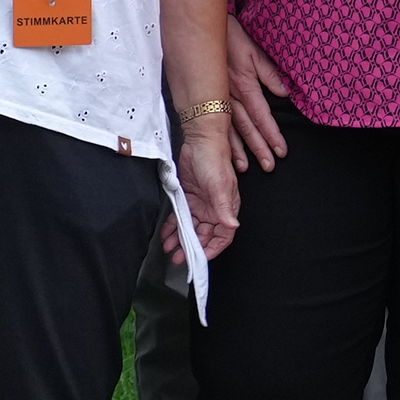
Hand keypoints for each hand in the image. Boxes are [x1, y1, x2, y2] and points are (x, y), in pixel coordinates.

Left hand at [177, 131, 241, 260]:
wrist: (200, 141)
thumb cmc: (215, 161)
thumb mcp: (220, 186)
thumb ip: (224, 208)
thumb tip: (232, 226)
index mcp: (227, 209)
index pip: (223, 236)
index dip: (213, 249)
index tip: (201, 258)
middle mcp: (214, 210)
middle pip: (204, 235)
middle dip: (193, 248)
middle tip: (180, 258)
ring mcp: (201, 205)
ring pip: (191, 228)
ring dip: (181, 239)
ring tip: (170, 249)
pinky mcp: (188, 198)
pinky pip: (181, 217)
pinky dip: (174, 226)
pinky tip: (167, 234)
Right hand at [222, 16, 291, 169]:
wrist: (205, 31)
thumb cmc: (231, 38)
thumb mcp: (255, 51)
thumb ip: (269, 73)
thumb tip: (283, 92)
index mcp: (245, 85)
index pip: (262, 115)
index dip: (272, 134)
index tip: (281, 150)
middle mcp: (232, 96)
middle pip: (248, 128)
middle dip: (259, 148)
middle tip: (269, 165)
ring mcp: (219, 99)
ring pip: (232, 129)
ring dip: (240, 150)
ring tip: (249, 167)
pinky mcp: (210, 98)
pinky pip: (218, 123)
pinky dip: (224, 140)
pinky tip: (228, 153)